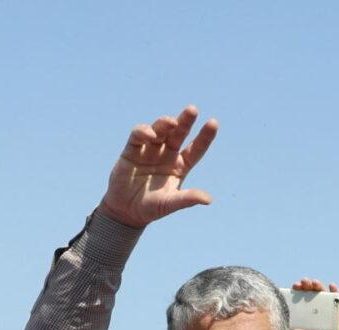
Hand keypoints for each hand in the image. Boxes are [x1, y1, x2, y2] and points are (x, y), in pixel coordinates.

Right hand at [99, 107, 217, 229]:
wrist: (125, 211)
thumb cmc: (151, 208)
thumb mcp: (170, 204)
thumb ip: (187, 199)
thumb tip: (208, 199)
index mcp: (180, 166)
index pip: (196, 148)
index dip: (205, 136)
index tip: (213, 123)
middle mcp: (167, 154)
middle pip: (179, 133)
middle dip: (185, 121)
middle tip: (192, 110)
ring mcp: (150, 150)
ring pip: (160, 130)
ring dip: (165, 124)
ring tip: (171, 122)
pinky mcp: (132, 149)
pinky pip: (139, 135)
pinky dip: (144, 131)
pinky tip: (150, 135)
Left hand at [290, 279, 338, 329]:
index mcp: (307, 314)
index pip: (300, 299)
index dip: (297, 292)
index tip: (294, 286)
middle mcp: (317, 309)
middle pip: (311, 293)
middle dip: (307, 286)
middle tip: (304, 282)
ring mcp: (328, 309)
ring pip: (323, 294)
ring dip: (319, 287)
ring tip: (315, 283)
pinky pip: (337, 300)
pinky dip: (335, 292)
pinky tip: (332, 286)